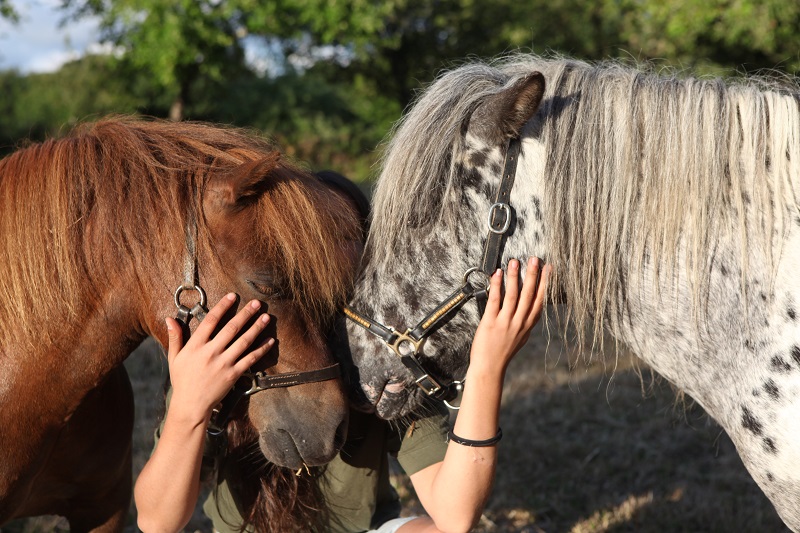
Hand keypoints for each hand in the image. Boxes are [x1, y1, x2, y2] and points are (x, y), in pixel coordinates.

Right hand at [164, 293, 272, 424]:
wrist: (190, 406)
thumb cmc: (182, 380)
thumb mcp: (175, 358)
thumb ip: (175, 337)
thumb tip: (169, 318)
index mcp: (196, 346)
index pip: (211, 320)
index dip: (223, 306)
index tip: (233, 296)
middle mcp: (211, 352)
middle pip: (231, 328)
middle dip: (246, 313)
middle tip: (257, 302)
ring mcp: (223, 363)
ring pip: (244, 341)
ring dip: (256, 328)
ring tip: (266, 317)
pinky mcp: (233, 374)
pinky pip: (250, 359)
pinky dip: (262, 349)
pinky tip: (270, 341)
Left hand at [469, 257, 550, 372]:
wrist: (489, 368)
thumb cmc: (502, 353)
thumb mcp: (520, 338)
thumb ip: (525, 322)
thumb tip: (531, 309)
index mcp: (527, 326)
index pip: (539, 301)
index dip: (545, 284)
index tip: (549, 269)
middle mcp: (519, 323)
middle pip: (529, 295)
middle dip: (533, 276)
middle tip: (536, 259)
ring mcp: (506, 323)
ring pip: (513, 296)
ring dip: (515, 277)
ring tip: (516, 262)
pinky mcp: (491, 323)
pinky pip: (495, 301)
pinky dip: (496, 286)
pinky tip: (497, 274)